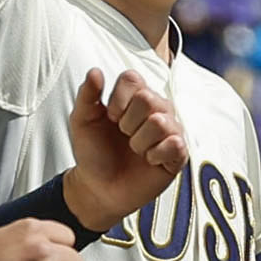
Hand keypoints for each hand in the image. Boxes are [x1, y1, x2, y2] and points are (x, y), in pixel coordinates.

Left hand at [63, 71, 186, 234]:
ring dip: (139, 141)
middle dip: (127, 123)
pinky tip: (149, 160)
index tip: (110, 117)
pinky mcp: (178, 153)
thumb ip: (87, 94)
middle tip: (124, 135)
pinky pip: (175, 144)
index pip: (133, 79)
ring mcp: (169, 130)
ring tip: (135, 149)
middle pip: (148, 98)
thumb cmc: (94, 154)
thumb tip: (95, 72)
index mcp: (134, 97)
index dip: (118, 99)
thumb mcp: (82, 121)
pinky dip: (155, 155)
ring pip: (160, 122)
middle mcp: (155, 109)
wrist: (99, 188)